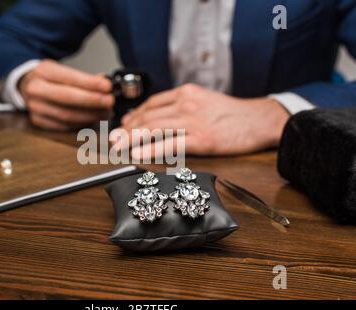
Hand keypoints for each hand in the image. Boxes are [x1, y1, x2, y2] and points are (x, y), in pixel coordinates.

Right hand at [19, 59, 114, 129]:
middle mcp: (36, 89)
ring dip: (90, 115)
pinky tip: (93, 119)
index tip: (108, 86)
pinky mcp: (38, 121)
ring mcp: (35, 107)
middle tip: (109, 102)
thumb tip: (106, 84)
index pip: (69, 78)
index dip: (90, 83)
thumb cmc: (50, 78)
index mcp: (43, 71)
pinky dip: (81, 124)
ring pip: (67, 115)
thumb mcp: (64, 70)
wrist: (26, 85)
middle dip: (92, 101)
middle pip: (68, 98)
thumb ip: (85, 78)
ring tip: (105, 112)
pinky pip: (64, 126)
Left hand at [114, 83, 289, 157]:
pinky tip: (137, 154)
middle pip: (148, 116)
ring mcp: (193, 121)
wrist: (260, 120)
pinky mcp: (201, 139)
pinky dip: (151, 149)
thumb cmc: (232, 113)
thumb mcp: (204, 99)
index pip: (151, 103)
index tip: (122, 125)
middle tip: (112, 140)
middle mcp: (186, 103)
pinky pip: (170, 144)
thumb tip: (156, 116)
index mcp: (186, 93)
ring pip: (154, 129)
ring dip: (131, 139)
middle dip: (126, 129)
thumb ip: (181, 105)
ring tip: (117, 148)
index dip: (133, 116)